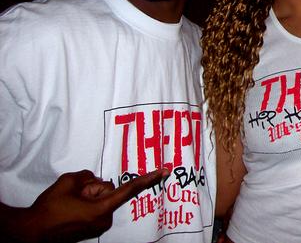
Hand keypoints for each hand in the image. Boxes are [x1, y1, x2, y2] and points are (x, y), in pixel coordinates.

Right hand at [19, 168, 167, 241]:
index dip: (148, 179)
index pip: (129, 190)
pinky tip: (69, 209)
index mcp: (102, 209)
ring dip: (87, 197)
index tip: (164, 172)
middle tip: (72, 198)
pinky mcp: (92, 229)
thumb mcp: (69, 181)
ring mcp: (98, 226)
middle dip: (92, 190)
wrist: (31, 232)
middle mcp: (104, 220)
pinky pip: (95, 208)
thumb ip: (88, 176)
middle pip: (107, 192)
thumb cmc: (49, 209)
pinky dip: (85, 204)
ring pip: (100, 199)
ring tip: (68, 206)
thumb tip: (94, 181)